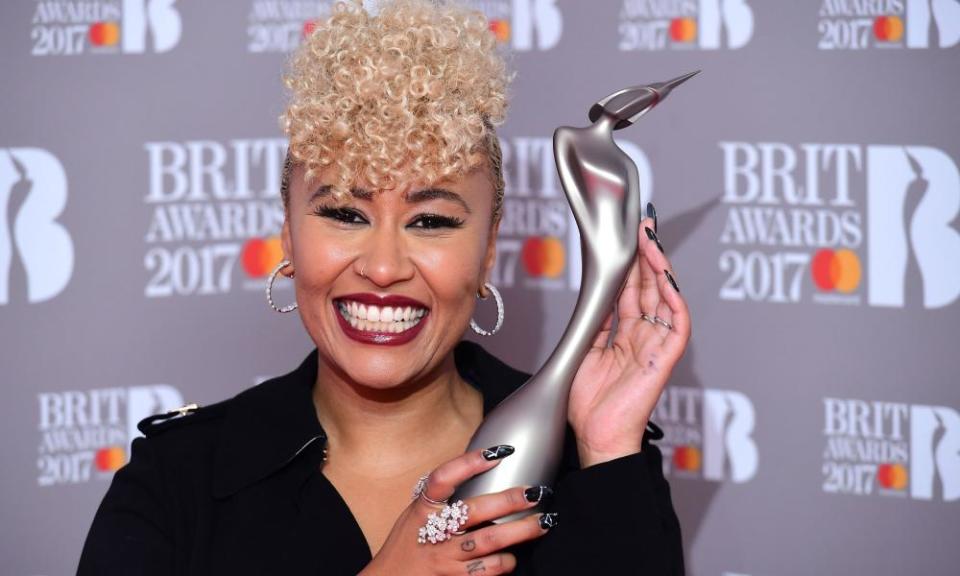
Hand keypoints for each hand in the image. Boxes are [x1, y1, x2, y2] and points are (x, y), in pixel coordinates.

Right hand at [360, 446, 555, 575]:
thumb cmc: (407, 547)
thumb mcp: (415, 517)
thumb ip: (441, 500)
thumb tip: (480, 471)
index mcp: (422, 510)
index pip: (443, 479)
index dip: (470, 462)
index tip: (498, 452)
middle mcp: (433, 533)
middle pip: (476, 511)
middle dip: (511, 499)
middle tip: (537, 492)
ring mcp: (444, 559)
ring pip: (490, 542)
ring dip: (521, 531)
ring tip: (542, 523)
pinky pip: (488, 571)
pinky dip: (505, 563)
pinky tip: (512, 557)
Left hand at [568, 208, 690, 466]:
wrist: (596, 436)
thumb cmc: (587, 404)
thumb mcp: (585, 350)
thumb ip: (597, 322)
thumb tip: (597, 293)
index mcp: (624, 334)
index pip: (631, 290)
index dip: (631, 263)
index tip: (629, 236)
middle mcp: (643, 336)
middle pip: (648, 287)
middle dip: (647, 255)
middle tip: (644, 225)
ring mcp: (656, 346)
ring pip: (664, 298)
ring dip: (659, 268)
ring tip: (651, 241)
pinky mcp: (665, 358)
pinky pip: (677, 324)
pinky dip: (674, 299)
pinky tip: (666, 277)